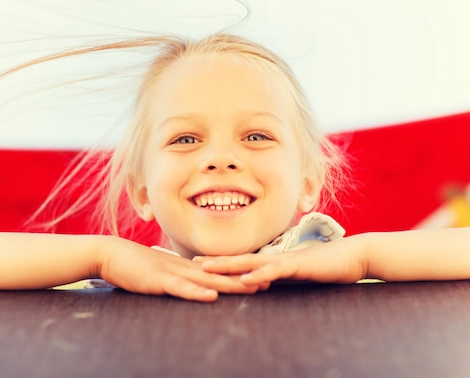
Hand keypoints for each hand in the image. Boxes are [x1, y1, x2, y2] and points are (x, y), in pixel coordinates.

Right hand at [97, 237, 257, 301]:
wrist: (108, 253)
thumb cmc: (130, 263)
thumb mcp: (155, 270)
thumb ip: (171, 276)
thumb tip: (183, 281)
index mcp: (181, 265)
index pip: (214, 270)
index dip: (236, 273)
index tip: (257, 275)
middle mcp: (181, 267)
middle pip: (217, 274)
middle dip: (242, 278)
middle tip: (267, 282)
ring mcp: (171, 272)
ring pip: (205, 280)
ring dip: (228, 284)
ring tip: (251, 287)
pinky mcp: (157, 280)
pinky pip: (180, 287)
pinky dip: (196, 292)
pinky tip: (211, 295)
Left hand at [195, 238, 367, 286]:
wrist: (352, 257)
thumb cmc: (326, 266)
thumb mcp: (298, 275)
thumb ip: (281, 279)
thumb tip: (264, 286)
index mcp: (273, 260)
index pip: (242, 261)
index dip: (221, 263)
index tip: (199, 264)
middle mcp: (274, 258)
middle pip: (238, 259)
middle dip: (215, 262)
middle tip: (191, 263)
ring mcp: (284, 260)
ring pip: (250, 262)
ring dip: (227, 266)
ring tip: (206, 268)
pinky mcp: (297, 266)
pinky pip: (274, 271)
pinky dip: (259, 275)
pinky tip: (245, 280)